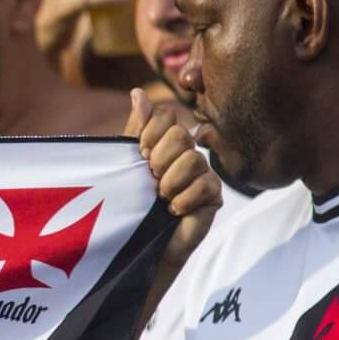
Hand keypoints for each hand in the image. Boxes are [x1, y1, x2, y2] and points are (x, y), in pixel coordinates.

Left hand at [129, 89, 220, 274]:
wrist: (138, 247)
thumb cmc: (129, 206)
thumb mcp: (125, 164)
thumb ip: (135, 130)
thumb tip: (138, 92)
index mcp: (164, 142)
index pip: (166, 115)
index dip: (150, 134)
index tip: (139, 156)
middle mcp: (187, 153)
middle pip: (181, 136)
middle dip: (158, 161)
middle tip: (150, 181)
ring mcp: (203, 173)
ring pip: (193, 159)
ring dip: (170, 184)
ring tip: (160, 200)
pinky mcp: (214, 195)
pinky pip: (206, 185)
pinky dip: (184, 200)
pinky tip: (174, 212)